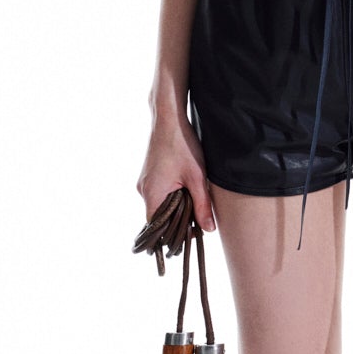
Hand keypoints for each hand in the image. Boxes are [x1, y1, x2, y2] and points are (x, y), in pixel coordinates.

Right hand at [136, 104, 217, 233]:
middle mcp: (144, 190)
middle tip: (198, 217)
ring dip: (176, 206)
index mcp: (152, 194)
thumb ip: (202, 205)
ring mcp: (145, 181)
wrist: (168, 119)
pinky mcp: (149, 174)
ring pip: (160, 204)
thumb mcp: (197, 177)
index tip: (191, 232)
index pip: (156, 227)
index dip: (173, 234)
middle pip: (159, 217)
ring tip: (194, 199)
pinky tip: (186, 187)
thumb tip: (208, 229)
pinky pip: (160, 193)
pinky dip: (172, 195)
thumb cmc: (182, 144)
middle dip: (177, 220)